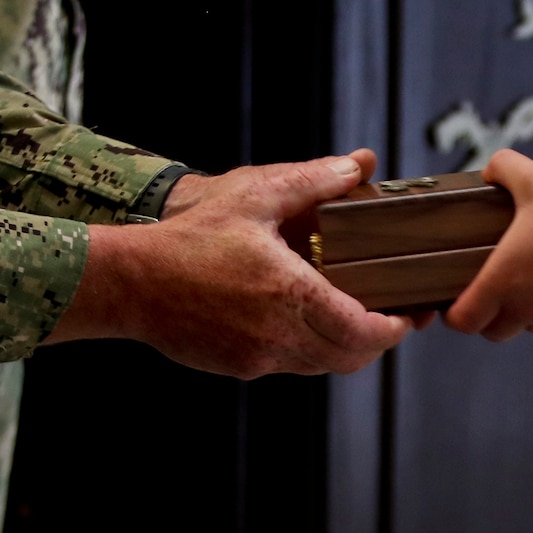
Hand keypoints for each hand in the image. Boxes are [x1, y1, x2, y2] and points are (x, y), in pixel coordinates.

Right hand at [49, 152, 412, 377]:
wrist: (126, 282)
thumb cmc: (188, 236)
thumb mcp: (253, 196)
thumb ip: (311, 181)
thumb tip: (357, 165)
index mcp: (290, 296)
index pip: (362, 331)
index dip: (391, 329)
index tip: (406, 316)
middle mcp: (278, 336)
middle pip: (348, 358)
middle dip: (375, 342)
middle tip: (389, 319)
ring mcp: (256, 358)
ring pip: (319, 366)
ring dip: (341, 348)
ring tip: (353, 318)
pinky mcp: (236, 367)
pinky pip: (287, 365)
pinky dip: (306, 349)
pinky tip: (303, 320)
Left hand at [445, 149, 532, 340]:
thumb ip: (505, 168)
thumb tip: (491, 169)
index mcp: (504, 281)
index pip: (465, 320)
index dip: (454, 314)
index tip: (454, 303)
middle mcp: (528, 309)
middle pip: (494, 331)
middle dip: (487, 316)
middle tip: (491, 289)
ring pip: (529, 326)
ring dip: (524, 310)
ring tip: (532, 276)